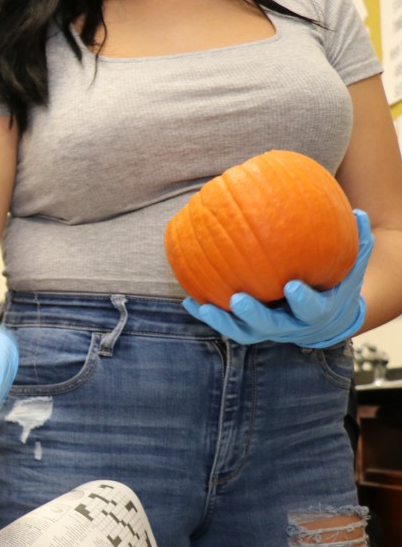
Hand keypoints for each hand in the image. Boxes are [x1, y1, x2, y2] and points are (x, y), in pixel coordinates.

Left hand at [184, 209, 372, 348]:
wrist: (328, 315)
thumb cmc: (337, 281)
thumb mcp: (353, 265)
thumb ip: (357, 244)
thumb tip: (357, 213)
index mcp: (319, 312)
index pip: (311, 309)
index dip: (302, 300)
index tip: (292, 285)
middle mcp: (292, 325)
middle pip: (271, 327)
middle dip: (254, 315)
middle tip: (238, 299)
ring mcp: (269, 329)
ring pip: (244, 332)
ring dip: (222, 321)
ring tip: (203, 306)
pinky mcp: (250, 328)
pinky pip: (227, 325)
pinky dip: (208, 314)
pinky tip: (189, 300)